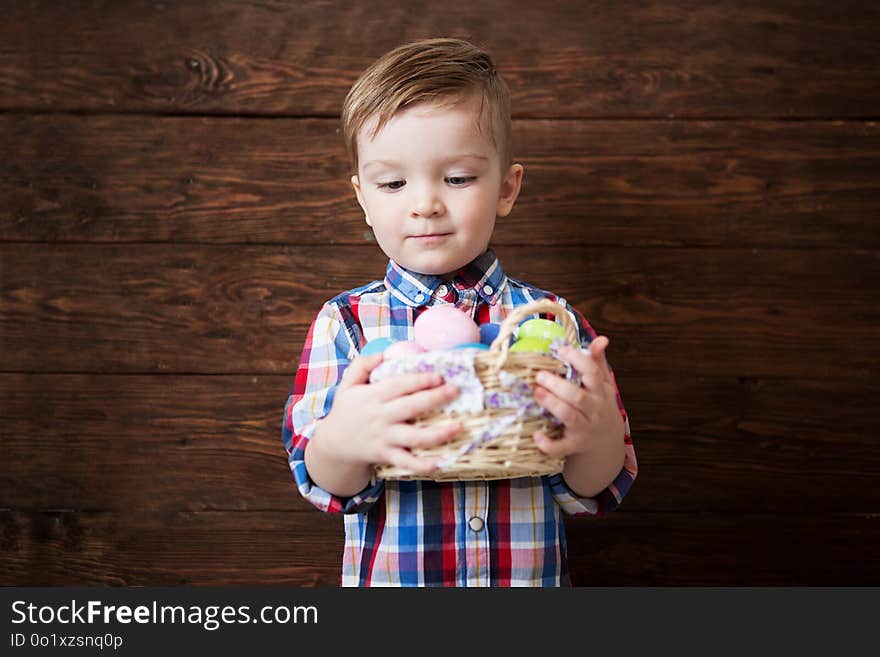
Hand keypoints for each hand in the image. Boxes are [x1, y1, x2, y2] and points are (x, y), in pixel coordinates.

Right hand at [318, 353, 462, 473]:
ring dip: (439, 433)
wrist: (334, 444)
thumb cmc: (346, 410)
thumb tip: (384, 353)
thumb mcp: (347, 383)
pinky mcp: (387, 455)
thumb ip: (362, 364)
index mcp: (373, 396)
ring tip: (459, 427)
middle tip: (455, 391)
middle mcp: (381, 417)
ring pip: (415, 437)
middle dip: (435, 398)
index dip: (420, 380)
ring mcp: (385, 438)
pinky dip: (424, 465)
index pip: (400, 385)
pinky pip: (407, 462)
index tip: (439, 376)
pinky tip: (442, 462)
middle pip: (412, 407)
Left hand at [531, 336, 623, 458]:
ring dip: (552, 405)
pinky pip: (561, 447)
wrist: (606, 440)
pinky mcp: (573, 445)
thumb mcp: (602, 384)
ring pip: (569, 417)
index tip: (560, 350)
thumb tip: (601, 339)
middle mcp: (594, 410)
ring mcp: (584, 429)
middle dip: (558, 385)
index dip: (577, 360)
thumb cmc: (599, 404)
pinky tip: (536, 435)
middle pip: (578, 396)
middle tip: (540, 375)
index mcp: (601, 392)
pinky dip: (548, 444)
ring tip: (536, 392)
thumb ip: (597, 361)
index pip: (592, 373)